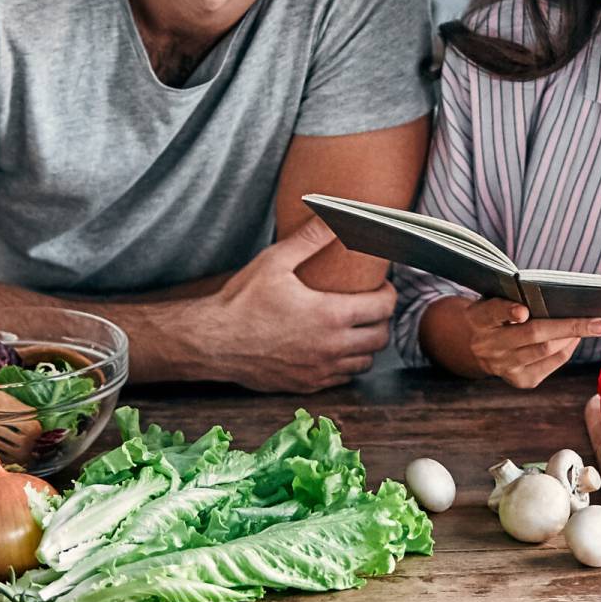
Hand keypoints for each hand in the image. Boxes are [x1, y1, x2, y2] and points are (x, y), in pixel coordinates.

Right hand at [208, 217, 396, 392]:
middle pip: (381, 337)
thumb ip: (310, 239)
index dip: (388, 293)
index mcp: (330, 315)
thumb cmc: (242, 301)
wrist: (212, 342)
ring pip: (365, 362)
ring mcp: (320, 370)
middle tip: (369, 305)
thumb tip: (336, 215)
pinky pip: (343, 379)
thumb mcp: (275, 261)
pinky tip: (333, 348)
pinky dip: (346, 364)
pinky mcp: (307, 385)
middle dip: (381, 319)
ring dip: (366, 344)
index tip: (379, 285)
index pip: (383, 307)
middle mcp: (331, 347)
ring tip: (354, 326)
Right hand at [461, 298, 600, 388]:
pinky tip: (573, 339)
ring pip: (544, 351)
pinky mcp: (517, 380)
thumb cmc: (492, 315)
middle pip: (532, 334)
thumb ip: (512, 298)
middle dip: (568, 327)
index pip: (493, 312)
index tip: (523, 311)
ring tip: (590, 327)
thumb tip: (555, 299)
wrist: (471, 346)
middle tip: (597, 323)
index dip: (508, 311)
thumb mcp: (492, 300)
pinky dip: (565, 350)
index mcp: (480, 318)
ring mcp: (503, 366)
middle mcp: (489, 345)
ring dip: (572, 338)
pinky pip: (548, 365)